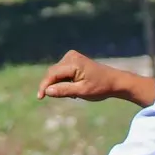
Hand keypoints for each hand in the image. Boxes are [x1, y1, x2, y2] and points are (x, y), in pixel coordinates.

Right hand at [39, 51, 154, 105]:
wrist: (114, 81)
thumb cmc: (100, 87)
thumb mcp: (82, 91)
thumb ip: (64, 90)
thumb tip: (47, 91)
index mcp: (73, 63)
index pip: (52, 74)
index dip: (44, 86)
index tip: (40, 97)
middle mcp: (70, 56)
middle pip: (53, 73)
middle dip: (54, 86)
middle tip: (70, 97)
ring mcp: (71, 57)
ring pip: (56, 73)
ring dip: (60, 84)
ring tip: (76, 93)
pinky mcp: (72, 59)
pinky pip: (62, 72)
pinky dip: (65, 81)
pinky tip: (76, 87)